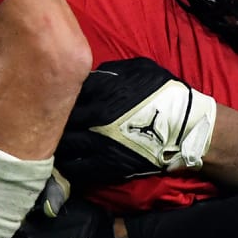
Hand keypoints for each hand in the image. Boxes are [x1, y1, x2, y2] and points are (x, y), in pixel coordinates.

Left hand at [55, 57, 216, 185]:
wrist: (186, 129)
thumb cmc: (166, 95)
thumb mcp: (140, 68)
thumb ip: (111, 70)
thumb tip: (91, 74)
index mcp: (102, 90)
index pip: (66, 90)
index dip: (61, 93)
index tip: (59, 96)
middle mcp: (95, 116)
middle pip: (59, 118)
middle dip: (54, 118)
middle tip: (51, 120)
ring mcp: (98, 143)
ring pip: (62, 145)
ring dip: (57, 142)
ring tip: (54, 142)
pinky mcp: (105, 166)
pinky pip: (74, 169)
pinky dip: (66, 166)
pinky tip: (65, 162)